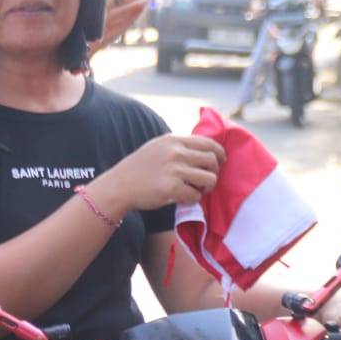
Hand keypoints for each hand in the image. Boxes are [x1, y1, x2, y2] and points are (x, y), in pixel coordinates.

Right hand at [91, 0, 158, 53]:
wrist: (73, 52)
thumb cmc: (88, 35)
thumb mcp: (102, 17)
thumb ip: (117, 6)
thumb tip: (142, 0)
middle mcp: (95, 2)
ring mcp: (98, 13)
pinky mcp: (100, 26)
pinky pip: (119, 14)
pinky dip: (131, 7)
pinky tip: (144, 3)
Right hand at [101, 134, 224, 211]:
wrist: (120, 185)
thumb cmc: (140, 167)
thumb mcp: (159, 147)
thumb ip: (180, 146)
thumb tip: (206, 150)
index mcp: (175, 140)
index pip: (209, 143)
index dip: (220, 153)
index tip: (221, 162)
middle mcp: (176, 152)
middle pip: (212, 161)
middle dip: (214, 172)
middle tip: (205, 181)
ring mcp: (174, 170)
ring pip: (209, 179)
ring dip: (206, 187)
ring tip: (196, 190)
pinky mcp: (172, 188)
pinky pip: (196, 195)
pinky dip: (193, 199)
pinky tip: (183, 198)